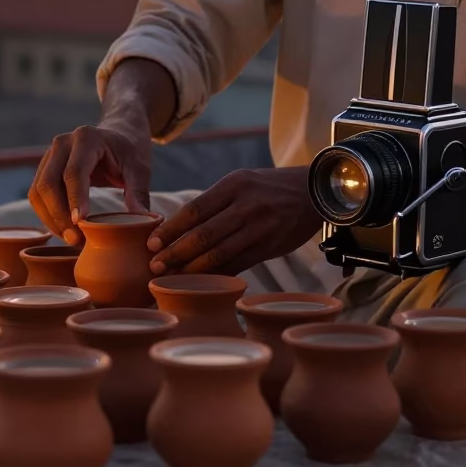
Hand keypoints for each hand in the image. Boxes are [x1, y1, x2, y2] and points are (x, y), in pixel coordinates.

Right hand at [28, 122, 151, 244]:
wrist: (119, 133)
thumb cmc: (130, 151)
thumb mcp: (139, 168)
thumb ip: (139, 192)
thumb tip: (142, 220)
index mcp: (87, 138)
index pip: (74, 172)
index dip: (75, 199)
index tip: (80, 224)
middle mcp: (63, 143)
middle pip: (48, 183)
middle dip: (59, 215)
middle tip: (76, 240)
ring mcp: (50, 154)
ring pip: (38, 191)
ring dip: (50, 219)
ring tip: (71, 239)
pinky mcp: (45, 167)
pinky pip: (37, 194)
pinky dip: (47, 214)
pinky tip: (63, 230)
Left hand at [147, 168, 322, 275]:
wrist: (314, 192)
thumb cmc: (267, 188)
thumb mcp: (241, 182)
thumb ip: (214, 203)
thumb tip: (176, 229)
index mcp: (233, 185)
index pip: (194, 210)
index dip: (171, 230)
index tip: (151, 243)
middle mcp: (246, 206)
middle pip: (203, 235)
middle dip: (175, 253)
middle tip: (155, 266)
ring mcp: (260, 228)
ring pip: (219, 254)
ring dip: (192, 270)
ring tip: (172, 279)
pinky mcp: (270, 247)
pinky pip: (238, 265)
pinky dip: (217, 276)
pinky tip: (201, 283)